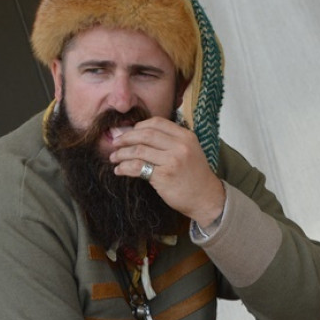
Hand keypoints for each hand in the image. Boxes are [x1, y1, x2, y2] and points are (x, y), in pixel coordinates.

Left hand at [109, 116, 225, 227]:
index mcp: (186, 136)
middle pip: (145, 134)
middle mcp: (180, 146)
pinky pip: (137, 167)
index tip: (129, 133)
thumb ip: (170, 141)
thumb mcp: (189, 151)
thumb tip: (138, 134)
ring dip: (121, 154)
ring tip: (114, 158)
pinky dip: (124, 168)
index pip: (157, 123)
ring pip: (138, 150)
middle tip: (115, 144)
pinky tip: (119, 170)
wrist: (205, 197)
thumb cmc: (194, 175)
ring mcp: (173, 160)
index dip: (139, 126)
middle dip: (126, 138)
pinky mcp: (164, 176)